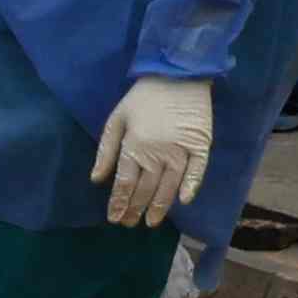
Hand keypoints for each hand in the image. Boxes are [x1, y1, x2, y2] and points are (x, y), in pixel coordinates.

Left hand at [91, 70, 214, 229]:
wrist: (178, 74)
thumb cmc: (143, 97)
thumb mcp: (116, 120)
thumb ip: (106, 152)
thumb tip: (96, 180)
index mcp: (134, 148)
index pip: (124, 184)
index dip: (119, 203)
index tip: (115, 218)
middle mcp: (157, 153)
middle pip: (145, 188)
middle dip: (135, 208)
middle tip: (129, 223)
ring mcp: (181, 150)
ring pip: (169, 185)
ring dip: (160, 205)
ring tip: (151, 222)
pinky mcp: (201, 144)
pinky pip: (198, 169)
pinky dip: (192, 185)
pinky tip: (185, 200)